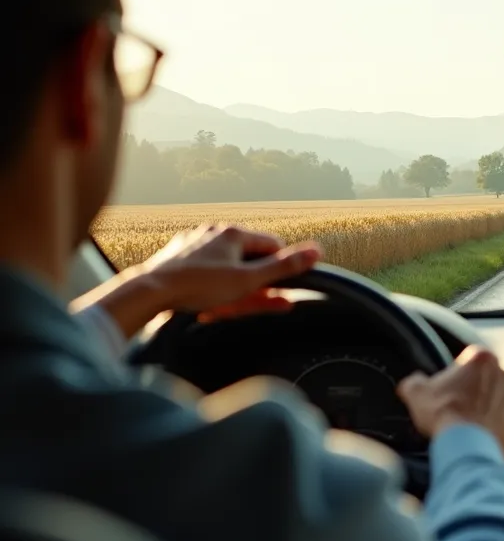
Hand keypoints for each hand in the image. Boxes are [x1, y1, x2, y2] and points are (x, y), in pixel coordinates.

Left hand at [136, 224, 321, 321]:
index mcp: (233, 233)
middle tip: (257, 304)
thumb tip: (318, 250)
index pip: (272, 245)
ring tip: (227, 306)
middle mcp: (213, 233)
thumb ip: (284, 267)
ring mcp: (193, 245)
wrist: (149, 292)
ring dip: (235, 288)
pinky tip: (206, 303)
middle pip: (249, 258)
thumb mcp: (249, 280)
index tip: (279, 288)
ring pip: (226, 266)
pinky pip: (204, 272)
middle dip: (257, 283)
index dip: (280, 268)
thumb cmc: (200, 286)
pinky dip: (212, 287)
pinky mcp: (177, 258)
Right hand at [397, 346, 503, 457]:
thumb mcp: (416, 392)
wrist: (466, 446)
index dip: (459, 376)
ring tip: (477, 426)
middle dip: (481, 391)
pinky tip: (491, 438)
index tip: (451, 390)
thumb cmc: (443, 415)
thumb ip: (415, 381)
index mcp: (482, 359)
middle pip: (492, 380)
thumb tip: (413, 382)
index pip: (471, 361)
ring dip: (496, 410)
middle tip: (463, 409)